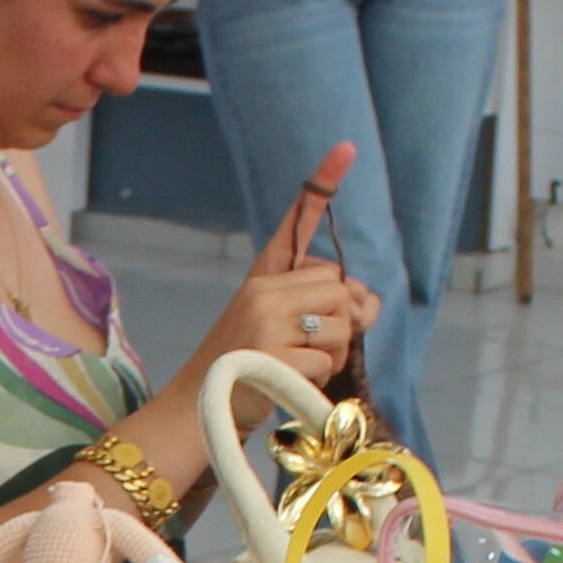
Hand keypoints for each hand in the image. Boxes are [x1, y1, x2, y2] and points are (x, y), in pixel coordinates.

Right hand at [170, 142, 376, 402]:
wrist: (192, 415)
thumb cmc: (239, 374)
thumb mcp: (277, 333)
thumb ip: (322, 311)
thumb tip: (370, 303)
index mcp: (260, 281)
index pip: (295, 227)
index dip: (322, 184)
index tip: (347, 147)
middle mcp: (261, 294)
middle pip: (338, 287)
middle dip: (342, 320)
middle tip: (316, 345)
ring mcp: (266, 323)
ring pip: (340, 325)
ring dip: (334, 354)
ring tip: (298, 368)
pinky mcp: (273, 356)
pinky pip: (328, 361)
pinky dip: (319, 379)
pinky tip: (290, 384)